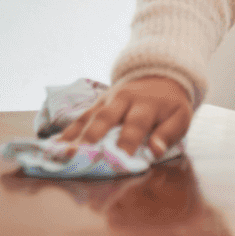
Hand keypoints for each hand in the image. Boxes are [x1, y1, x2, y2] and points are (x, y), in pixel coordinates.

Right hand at [56, 76, 192, 156]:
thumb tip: (156, 151)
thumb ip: (168, 134)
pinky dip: (67, 131)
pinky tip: (54, 145)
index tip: (117, 159)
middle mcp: (124, 99)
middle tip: (78, 155)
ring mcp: (108, 100)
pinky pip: (81, 117)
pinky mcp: (98, 103)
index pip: (136, 125)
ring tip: (60, 152)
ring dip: (74, 135)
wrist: (161, 75)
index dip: (127, 142)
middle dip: (91, 137)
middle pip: (105, 118)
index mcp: (147, 104)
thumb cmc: (171, 104)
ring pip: (89, 117)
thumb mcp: (180, 117)